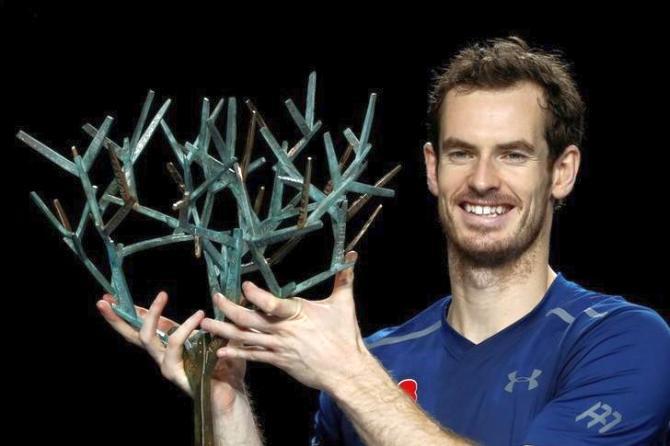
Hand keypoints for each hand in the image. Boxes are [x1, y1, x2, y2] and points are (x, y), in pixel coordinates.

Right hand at [96, 292, 246, 411]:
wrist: (233, 390)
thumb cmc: (225, 364)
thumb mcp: (215, 335)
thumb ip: (210, 320)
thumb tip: (217, 295)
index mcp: (168, 343)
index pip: (142, 326)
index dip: (128, 311)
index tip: (110, 297)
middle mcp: (162, 355)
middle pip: (132, 335)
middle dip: (116, 318)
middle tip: (104, 301)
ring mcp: (165, 364)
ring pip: (147, 337)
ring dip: (152, 313)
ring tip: (162, 294)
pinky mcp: (174, 372)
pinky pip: (174, 344)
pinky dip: (185, 327)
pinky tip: (199, 314)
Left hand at [200, 251, 370, 391]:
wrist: (346, 370)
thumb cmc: (345, 336)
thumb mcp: (344, 304)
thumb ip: (344, 278)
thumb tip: (352, 254)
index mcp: (297, 313)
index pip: (271, 303)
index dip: (255, 295)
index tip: (243, 286)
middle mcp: (284, 330)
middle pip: (250, 319)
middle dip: (229, 309)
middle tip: (215, 298)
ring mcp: (279, 347)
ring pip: (245, 338)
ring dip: (224, 331)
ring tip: (205, 324)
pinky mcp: (278, 361)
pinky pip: (253, 356)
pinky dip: (236, 353)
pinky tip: (220, 351)